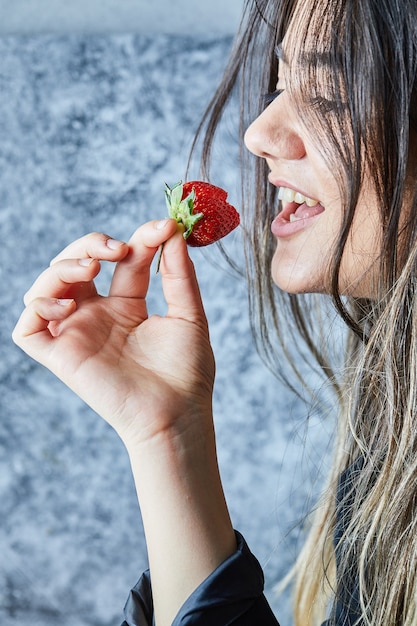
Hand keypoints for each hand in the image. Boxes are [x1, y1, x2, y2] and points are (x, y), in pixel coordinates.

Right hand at [12, 219, 214, 447]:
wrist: (178, 414)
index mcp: (127, 306)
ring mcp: (77, 334)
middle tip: (118, 248)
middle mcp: (98, 316)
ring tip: (93, 268)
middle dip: (90, 243)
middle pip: (75, 264)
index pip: (121, 261)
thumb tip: (174, 232)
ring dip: (63, 265)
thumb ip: (178, 273)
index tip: (163, 228)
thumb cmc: (186, 372)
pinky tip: (71, 304)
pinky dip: (39, 304)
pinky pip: (28, 327)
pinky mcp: (60, 356)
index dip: (138, 238)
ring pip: (46, 286)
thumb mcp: (188, 314)